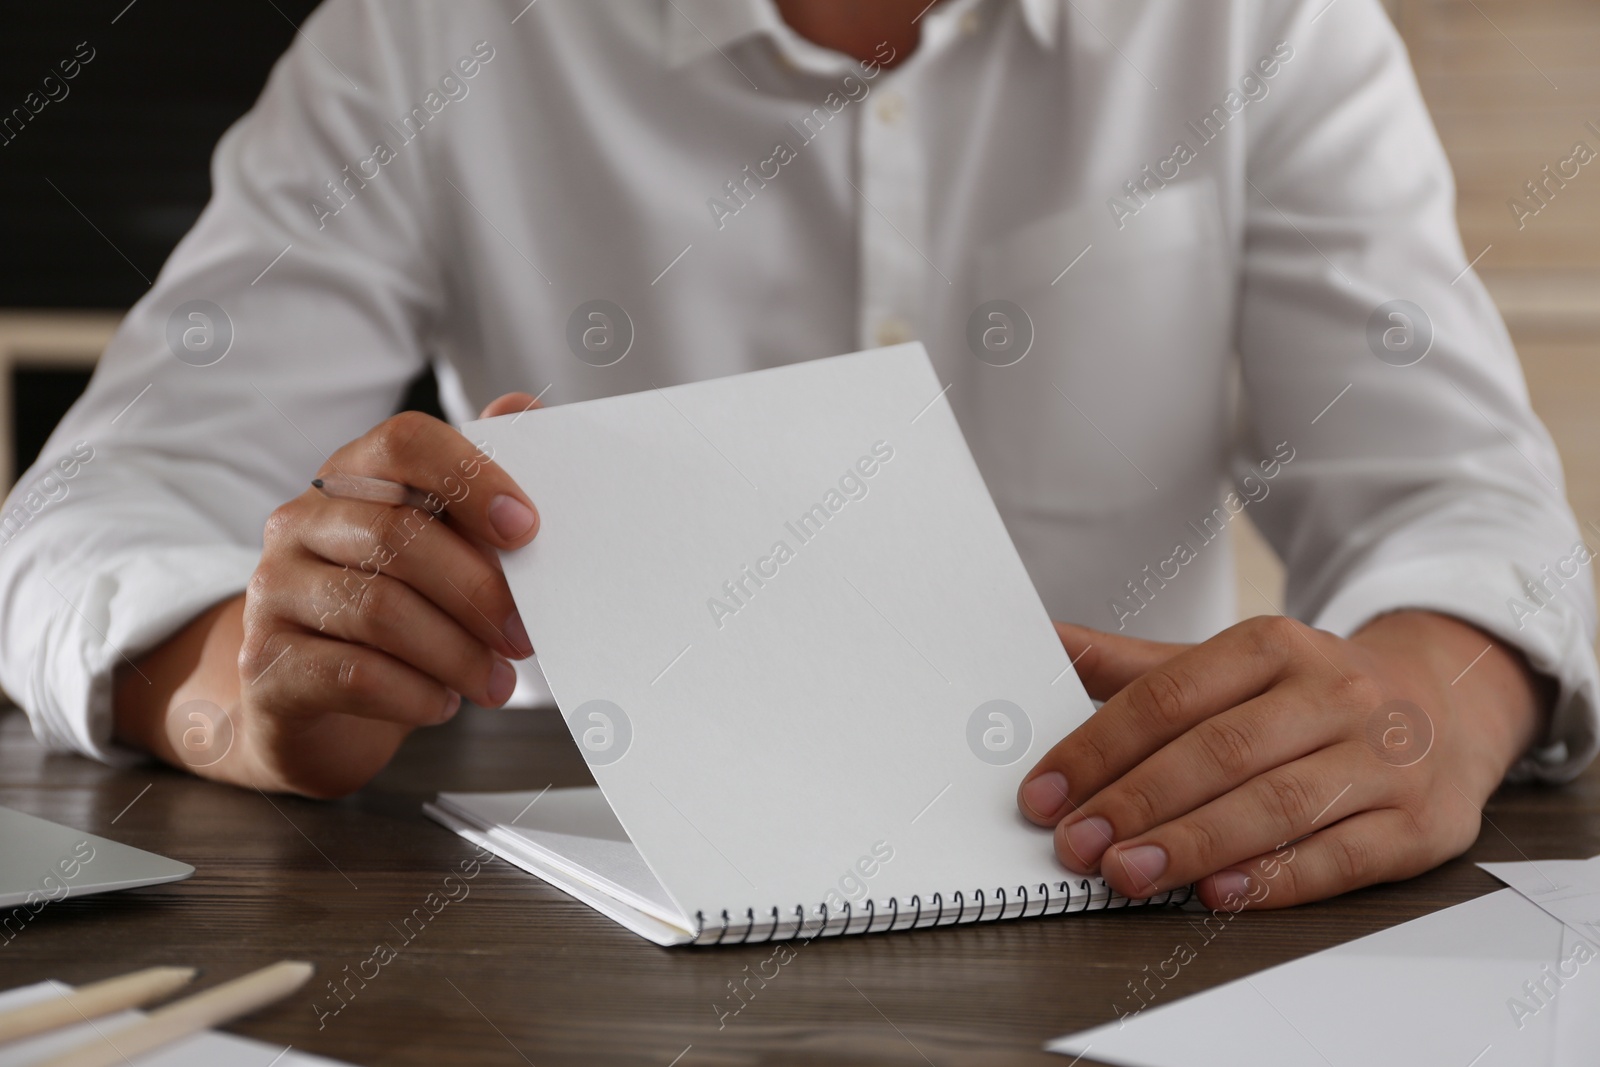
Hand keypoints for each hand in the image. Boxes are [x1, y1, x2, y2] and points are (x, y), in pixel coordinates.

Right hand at [115, 393, 543, 796]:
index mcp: (352, 477)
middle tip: (525, 636)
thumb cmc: (395, 612)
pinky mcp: (266, 664)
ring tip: (497, 682)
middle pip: (397, 534)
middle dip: (479, 590)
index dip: (472, 477)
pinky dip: (414, 693)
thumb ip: (477, 487)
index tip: (527, 528)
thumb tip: (524, 409)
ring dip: (456, 652)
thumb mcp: (439, 548)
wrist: (309, 706)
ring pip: (378, 609)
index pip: (404, 443)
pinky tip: (443, 702)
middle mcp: (301, 523)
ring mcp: (273, 591)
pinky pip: (352, 673)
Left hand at [1016, 612, 1548, 909]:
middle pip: (1221, 751)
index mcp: (1274, 644)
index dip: (1100, 747)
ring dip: (1193, 844)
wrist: (1448, 706)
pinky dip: (1275, 879)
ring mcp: (1382, 758)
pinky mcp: (1419, 823)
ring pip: (1277, 804)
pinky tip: (1218, 894)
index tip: (1045, 793)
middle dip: (1139, 801)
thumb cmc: (1310, 695)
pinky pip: (1341, 857)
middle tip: (1077, 843)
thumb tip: (1045, 640)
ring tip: (1127, 873)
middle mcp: (1333, 693)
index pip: (1171, 696)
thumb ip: (1138, 667)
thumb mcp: (1230, 665)